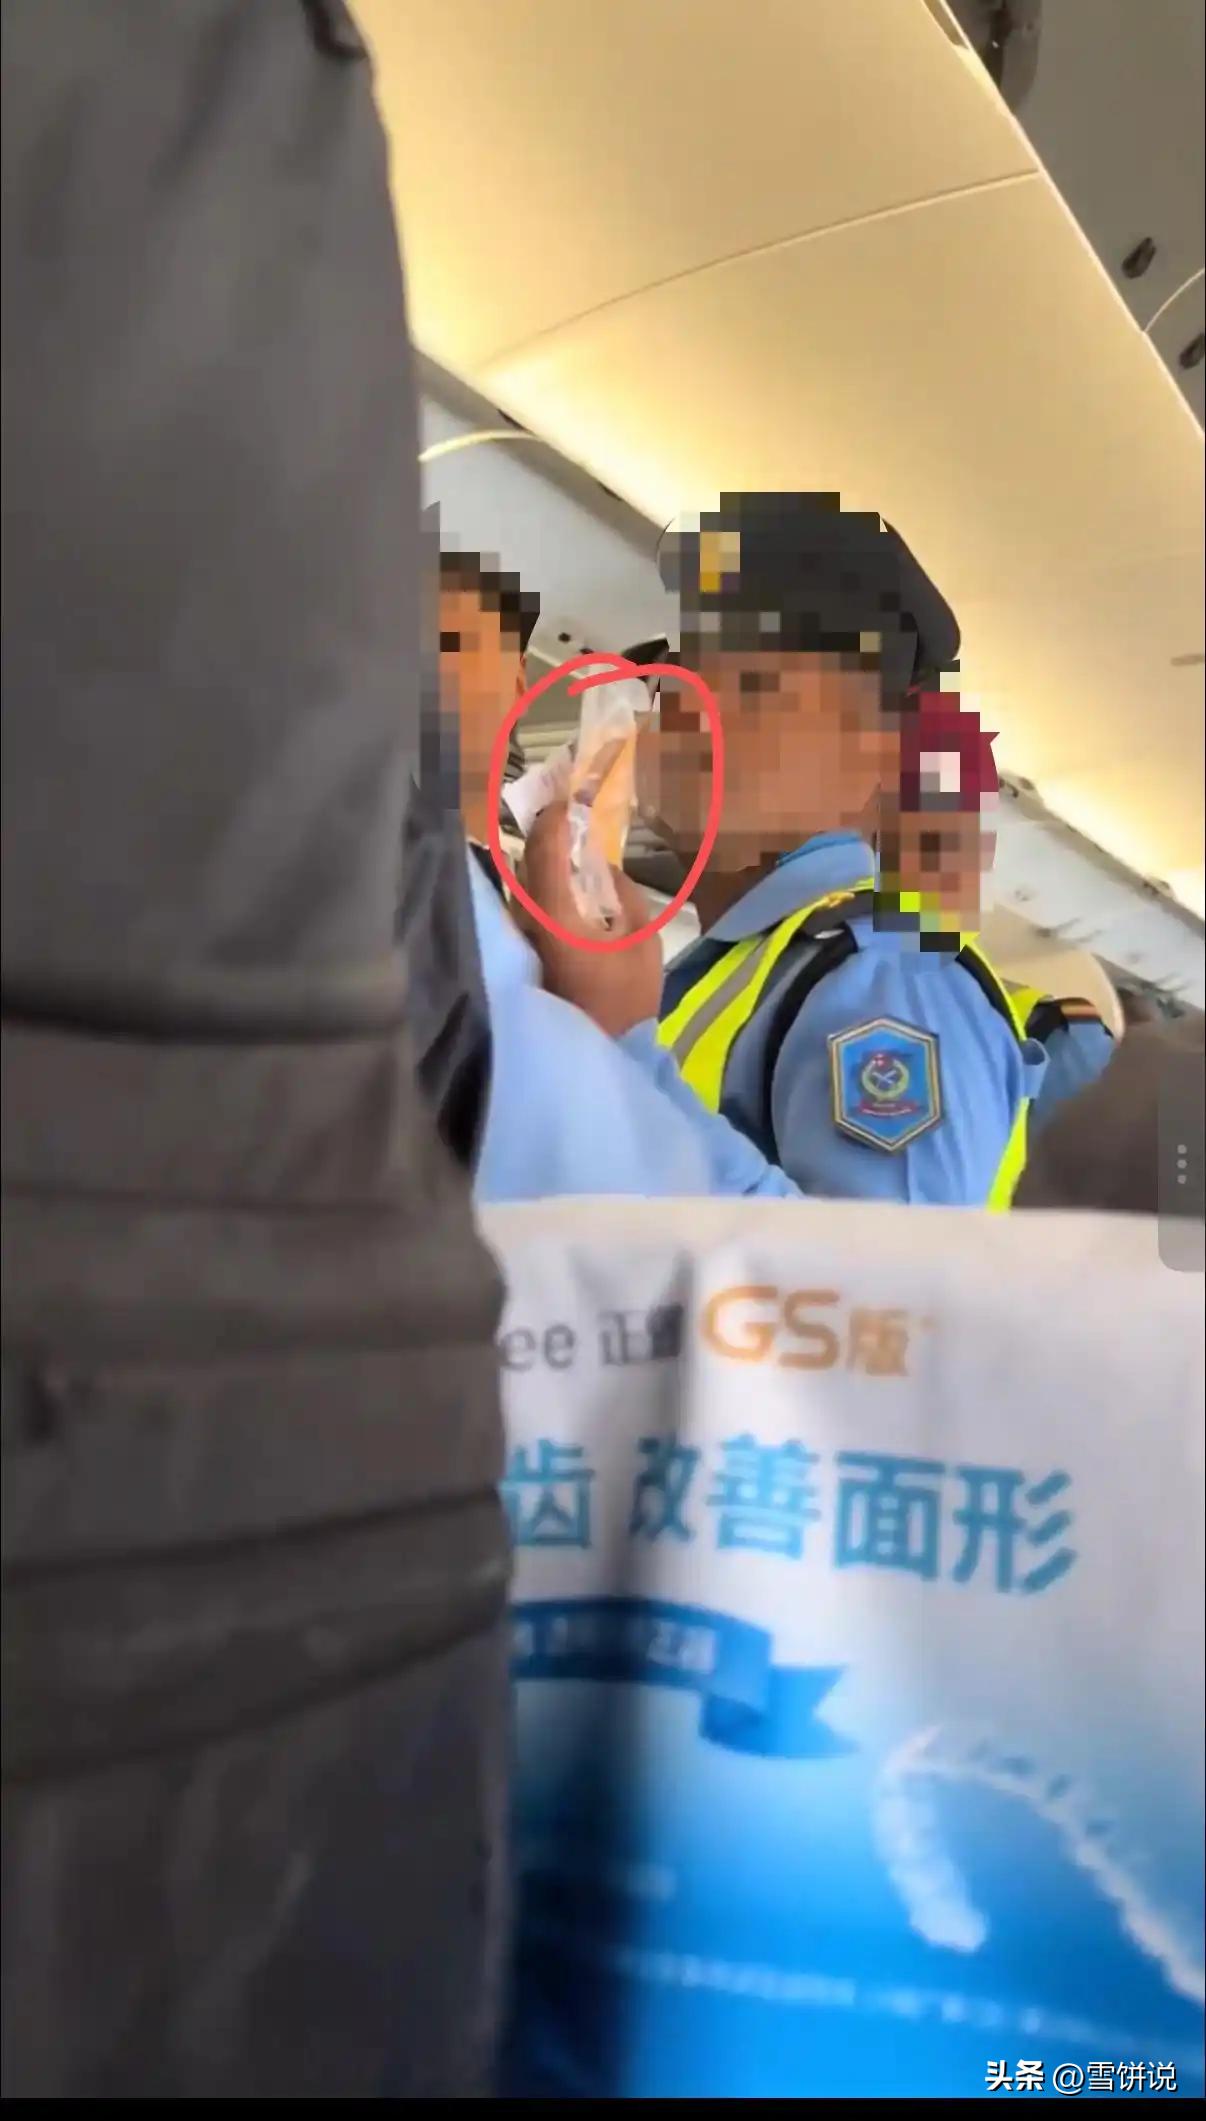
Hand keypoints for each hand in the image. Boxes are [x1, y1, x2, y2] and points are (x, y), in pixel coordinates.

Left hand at [518, 803, 663, 1037]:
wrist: (601, 1051)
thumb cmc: (626, 1000)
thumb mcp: (643, 941)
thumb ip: (626, 894)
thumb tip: (605, 867)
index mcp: (556, 914)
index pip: (544, 849)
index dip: (555, 817)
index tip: (569, 798)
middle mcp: (526, 921)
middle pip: (526, 862)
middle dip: (546, 835)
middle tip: (569, 814)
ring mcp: (519, 938)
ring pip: (521, 884)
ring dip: (541, 861)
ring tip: (567, 845)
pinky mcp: (522, 953)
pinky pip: (526, 906)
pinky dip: (541, 887)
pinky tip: (563, 884)